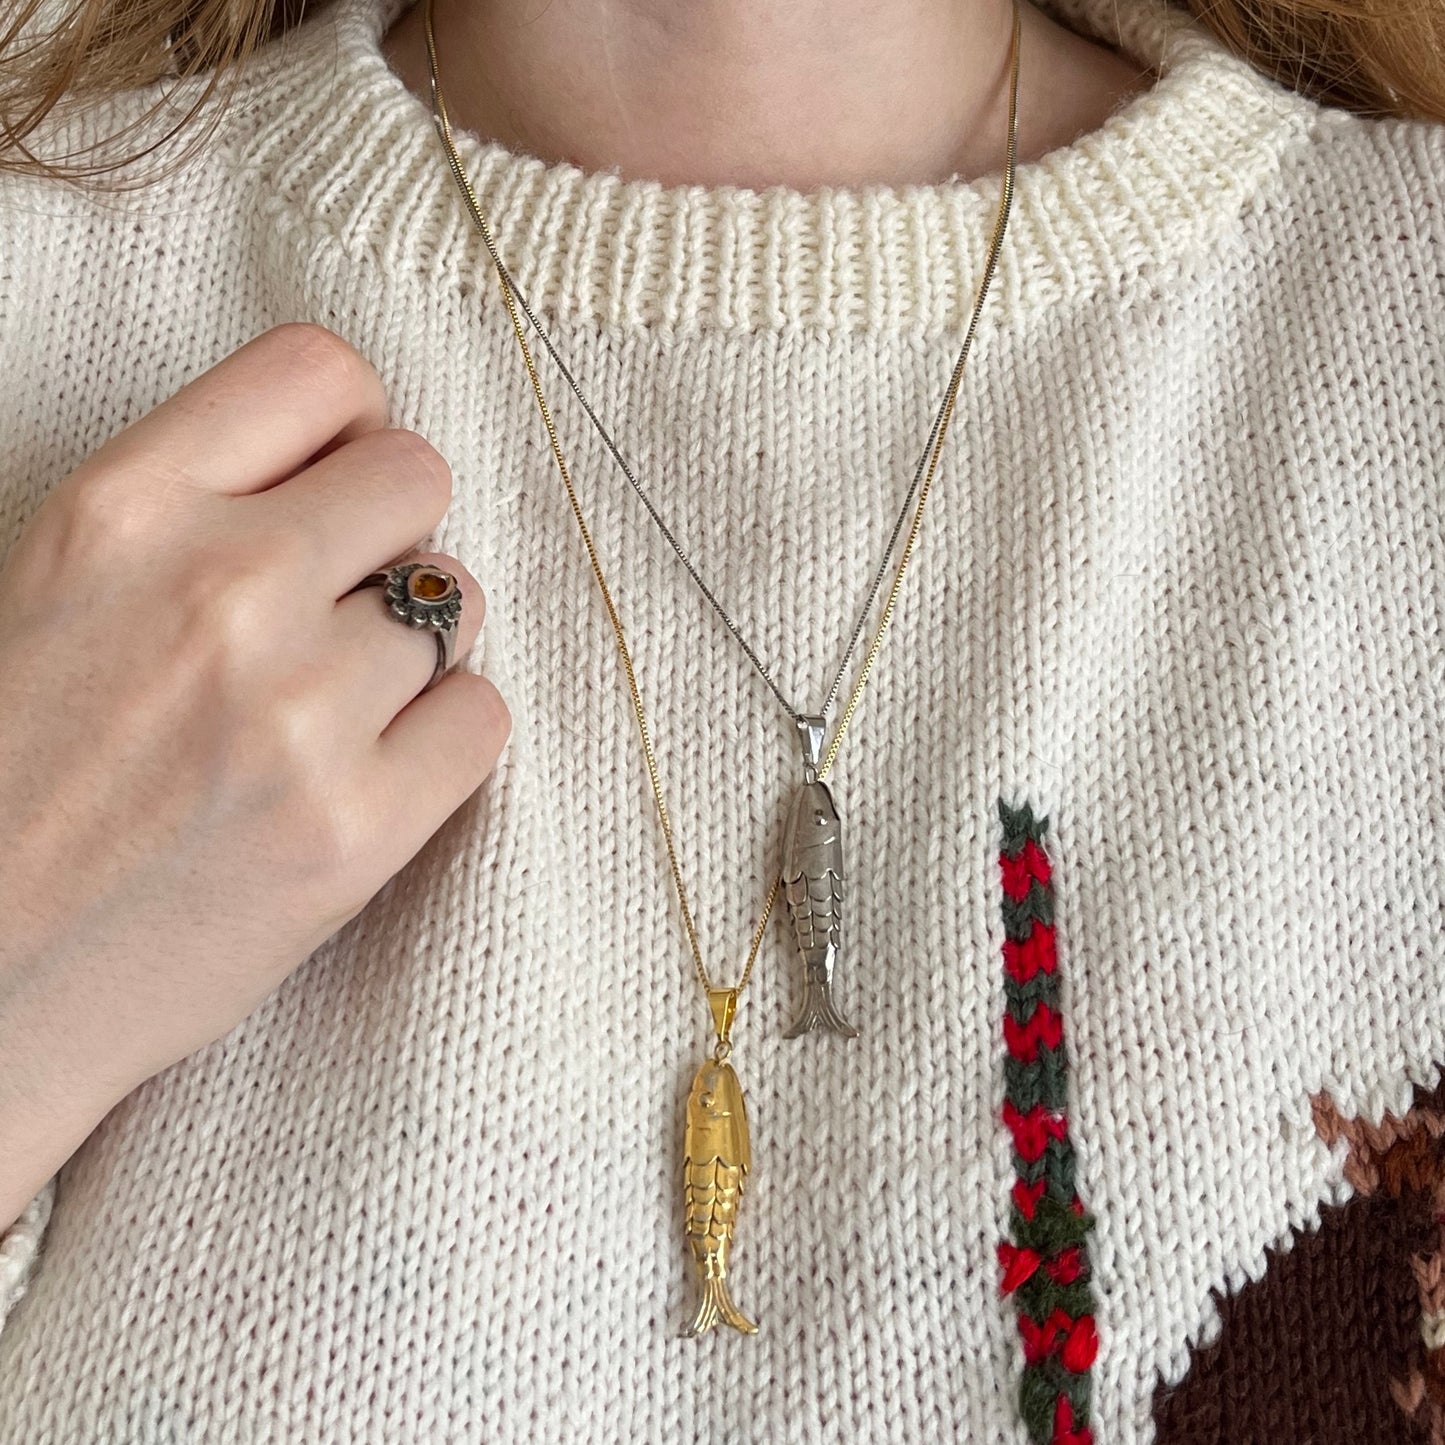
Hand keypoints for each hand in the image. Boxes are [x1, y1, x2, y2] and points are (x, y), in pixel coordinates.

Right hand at [0, 323, 508, 1223]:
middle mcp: (221, 590)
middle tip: (342, 605)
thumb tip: (351, 464)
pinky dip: (443, 736)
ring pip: (460, 602)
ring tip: (336, 707)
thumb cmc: (12, 776)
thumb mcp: (55, 586)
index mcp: (121, 510)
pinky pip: (484, 717)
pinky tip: (371, 770)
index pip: (320, 370)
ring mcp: (299, 713)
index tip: (337, 484)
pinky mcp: (356, 829)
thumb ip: (194, 508)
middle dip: (391, 533)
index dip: (348, 429)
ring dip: (416, 643)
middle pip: (419, 477)